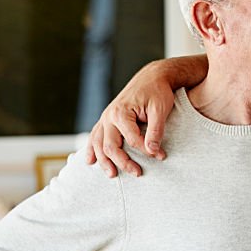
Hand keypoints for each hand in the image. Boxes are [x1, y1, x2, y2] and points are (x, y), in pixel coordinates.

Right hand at [85, 62, 176, 176]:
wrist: (153, 76)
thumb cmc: (158, 91)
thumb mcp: (160, 110)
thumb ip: (155, 131)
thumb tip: (153, 152)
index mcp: (121, 113)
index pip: (132, 140)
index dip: (146, 151)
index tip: (161, 156)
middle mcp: (109, 116)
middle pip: (111, 146)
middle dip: (123, 162)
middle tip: (137, 173)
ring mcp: (105, 117)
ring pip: (99, 144)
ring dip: (103, 161)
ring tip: (112, 175)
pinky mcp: (107, 119)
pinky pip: (95, 136)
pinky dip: (92, 149)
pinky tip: (90, 161)